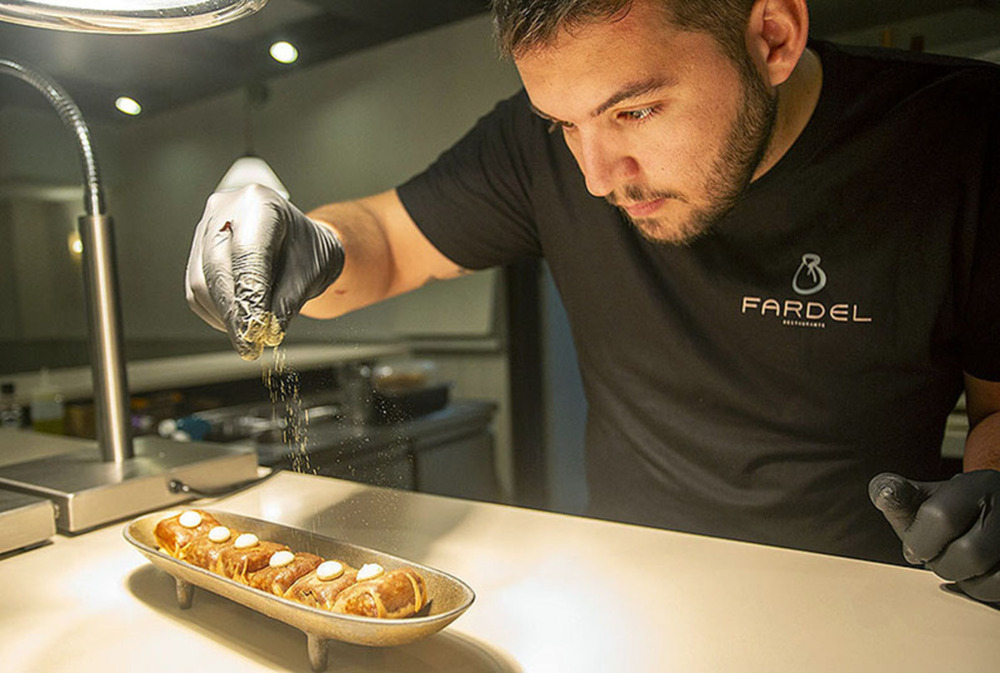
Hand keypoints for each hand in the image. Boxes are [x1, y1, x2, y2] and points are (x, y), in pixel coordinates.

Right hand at [185, 184, 343, 358]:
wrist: (300, 242)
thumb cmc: (308, 250)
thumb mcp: (312, 272)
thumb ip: (288, 300)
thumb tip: (267, 330)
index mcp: (259, 203)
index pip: (247, 253)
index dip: (250, 295)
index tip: (256, 329)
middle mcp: (225, 210)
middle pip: (215, 267)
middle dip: (233, 312)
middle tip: (249, 342)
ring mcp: (206, 229)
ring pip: (200, 281)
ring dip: (224, 316)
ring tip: (250, 334)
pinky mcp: (197, 252)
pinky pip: (196, 290)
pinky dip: (217, 313)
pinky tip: (238, 322)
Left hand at [869, 470, 999, 602]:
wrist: (991, 512)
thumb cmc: (950, 510)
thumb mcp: (924, 496)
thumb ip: (899, 496)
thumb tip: (884, 493)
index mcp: (977, 485)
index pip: (941, 516)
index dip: (919, 540)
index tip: (913, 547)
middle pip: (970, 553)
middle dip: (942, 563)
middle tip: (936, 557)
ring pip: (993, 579)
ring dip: (964, 581)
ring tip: (956, 565)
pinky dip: (981, 591)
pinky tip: (973, 575)